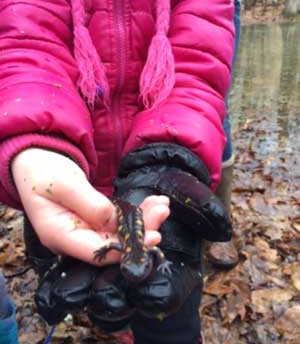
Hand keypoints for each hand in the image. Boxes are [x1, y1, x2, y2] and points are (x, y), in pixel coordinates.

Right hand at [12, 148, 169, 264]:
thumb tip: (114, 221)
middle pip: (113, 244)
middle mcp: (73, 238)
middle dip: (141, 230)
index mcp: (59, 235)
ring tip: (162, 204)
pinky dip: (135, 212)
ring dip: (143, 220)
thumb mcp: (65, 184)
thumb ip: (90, 204)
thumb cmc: (43, 171)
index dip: (127, 248)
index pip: (97, 251)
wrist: (35, 162)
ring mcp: (83, 230)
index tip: (152, 237)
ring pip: (118, 232)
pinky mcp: (92, 220)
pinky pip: (116, 221)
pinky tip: (152, 203)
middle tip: (162, 211)